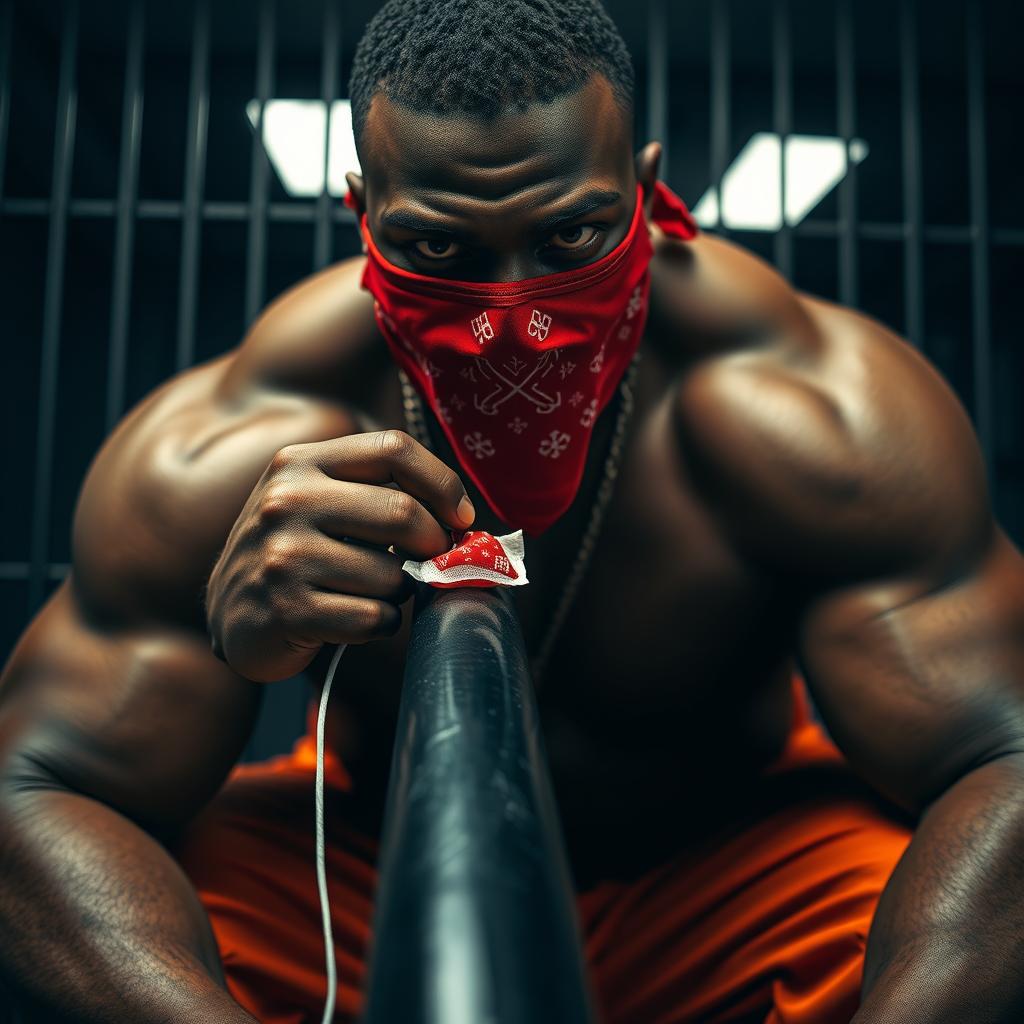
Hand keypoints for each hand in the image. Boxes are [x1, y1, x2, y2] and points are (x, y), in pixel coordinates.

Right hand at [205, 430, 474, 681]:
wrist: (233, 615)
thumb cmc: (298, 554)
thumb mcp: (319, 501)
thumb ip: (376, 491)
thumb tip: (459, 517)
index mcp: (300, 462)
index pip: (393, 448)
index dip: (442, 483)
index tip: (460, 516)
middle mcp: (286, 501)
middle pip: (403, 512)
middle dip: (433, 545)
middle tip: (429, 560)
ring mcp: (283, 556)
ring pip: (392, 575)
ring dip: (399, 591)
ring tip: (371, 591)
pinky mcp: (287, 610)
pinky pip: (373, 618)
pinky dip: (380, 624)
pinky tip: (355, 618)